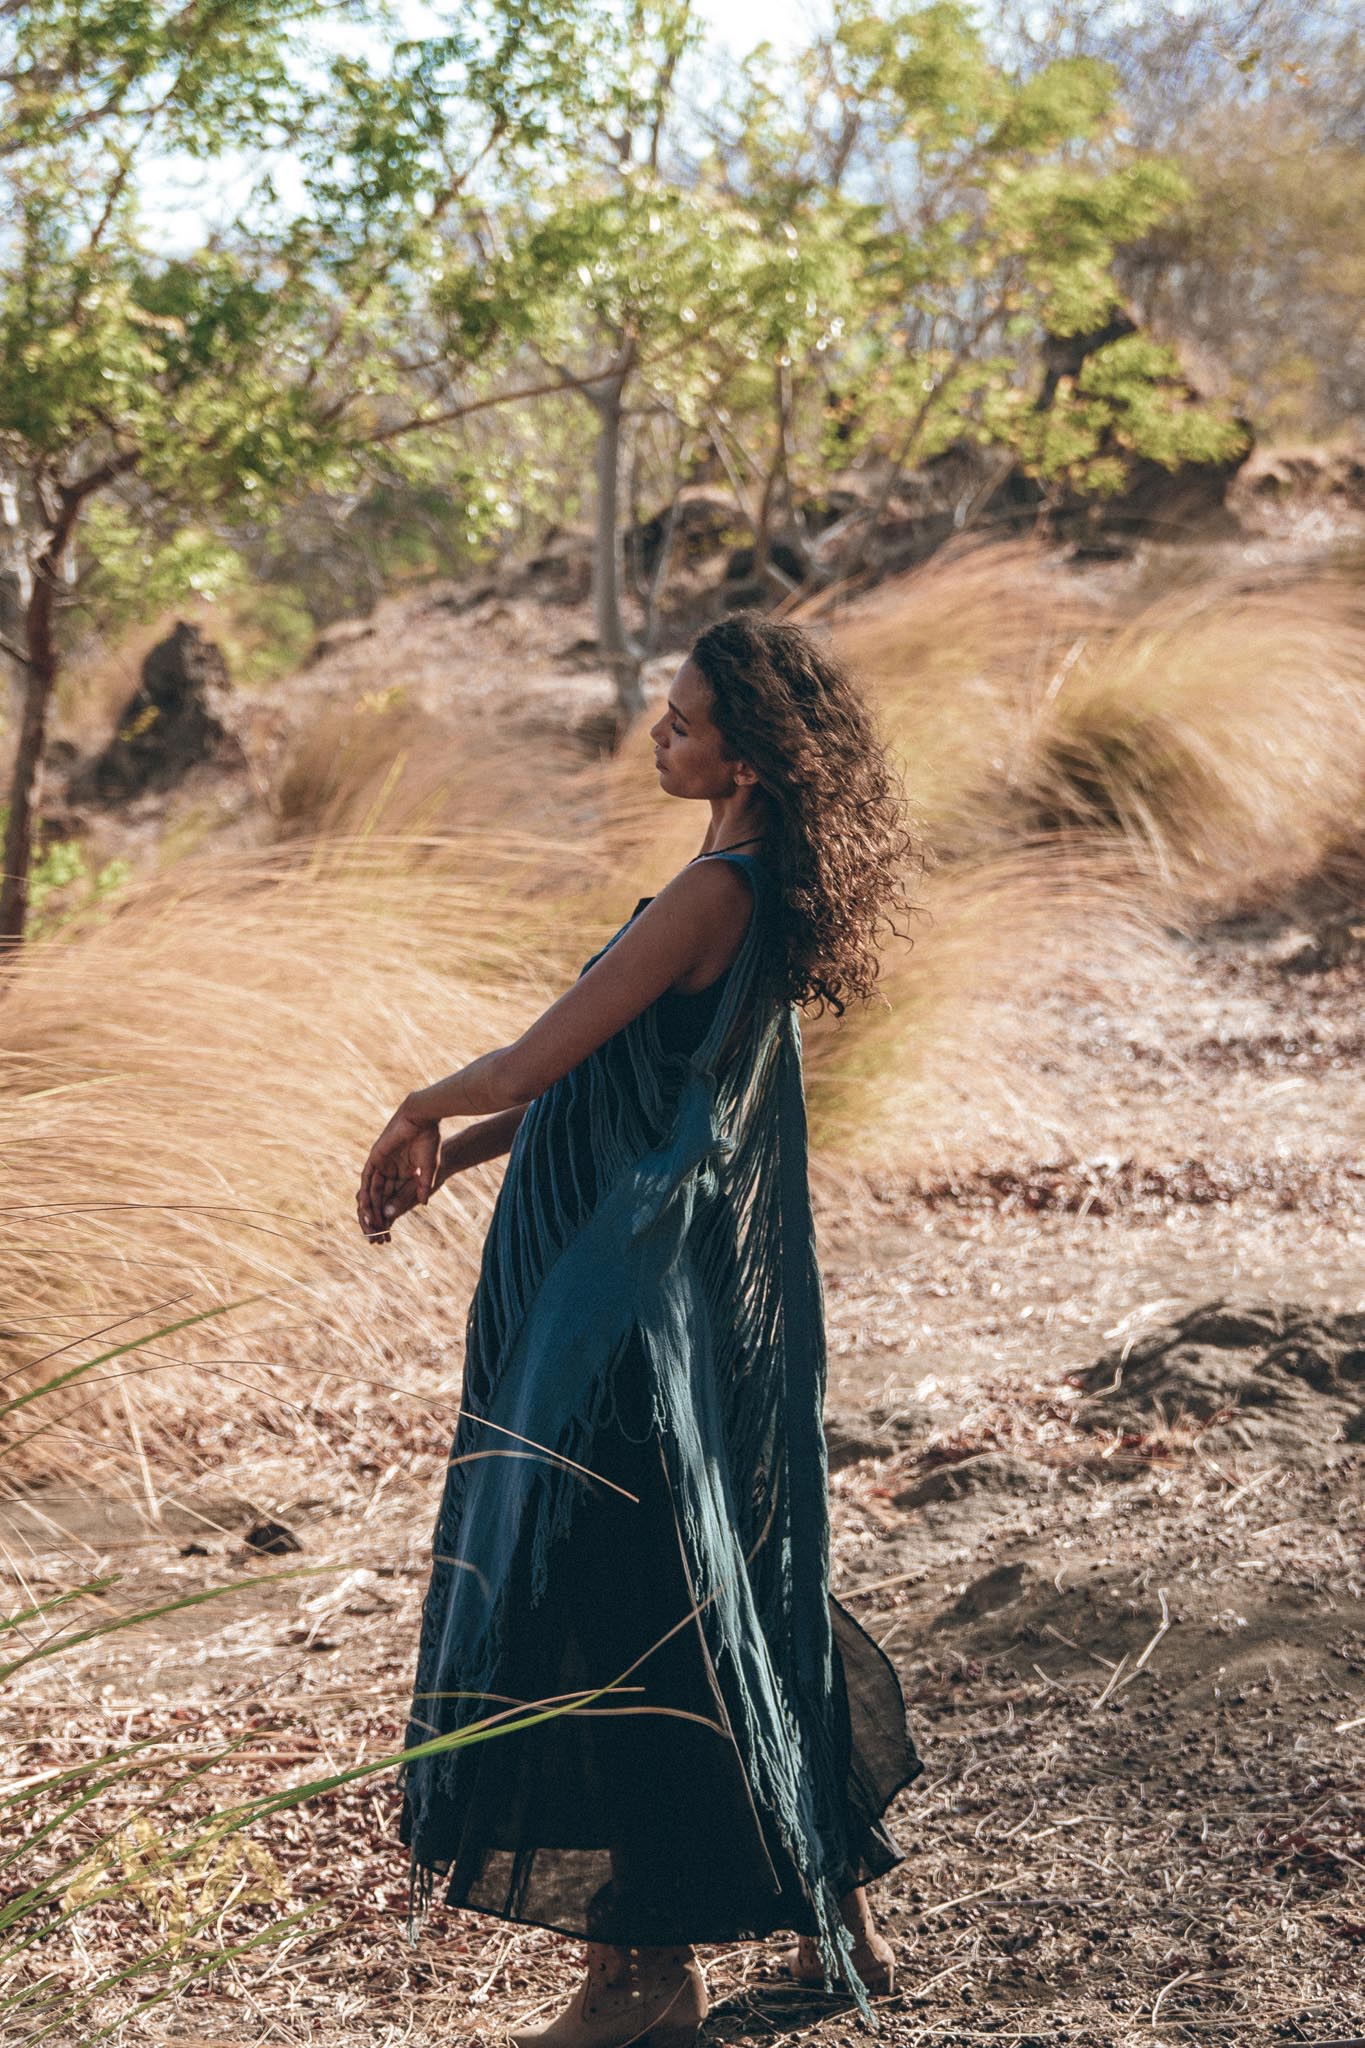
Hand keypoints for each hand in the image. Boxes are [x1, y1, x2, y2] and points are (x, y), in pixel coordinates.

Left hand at [357, 1102, 439, 1243]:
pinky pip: (367, 1179)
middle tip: (375, 1235)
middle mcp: (389, 1171)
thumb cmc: (430, 1141)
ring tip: (370, 1225)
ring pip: (371, 1192)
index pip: (392, 1199)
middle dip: (377, 1217)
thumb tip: (424, 1203)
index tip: (389, 1232)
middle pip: (379, 1199)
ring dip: (370, 1209)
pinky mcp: (375, 1158)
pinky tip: (366, 1208)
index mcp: (402, 1174)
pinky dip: (366, 1194)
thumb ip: (423, 1186)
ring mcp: (381, 1164)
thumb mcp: (428, 1169)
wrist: (424, 1119)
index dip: (390, 1216)